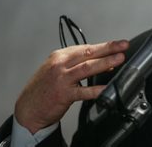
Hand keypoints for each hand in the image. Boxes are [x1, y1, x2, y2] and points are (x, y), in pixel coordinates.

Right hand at [14, 40, 128, 133]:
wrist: (27, 107)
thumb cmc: (45, 87)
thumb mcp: (60, 71)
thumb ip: (80, 66)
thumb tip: (107, 64)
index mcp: (60, 56)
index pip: (86, 48)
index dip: (105, 46)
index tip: (119, 44)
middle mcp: (60, 64)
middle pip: (88, 53)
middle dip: (108, 48)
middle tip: (124, 45)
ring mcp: (61, 79)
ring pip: (87, 68)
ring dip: (105, 62)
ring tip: (119, 59)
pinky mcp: (63, 94)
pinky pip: (83, 91)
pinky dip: (96, 89)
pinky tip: (107, 88)